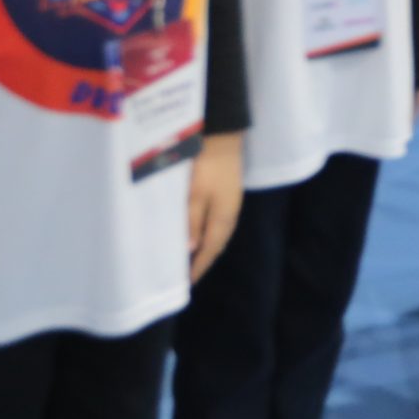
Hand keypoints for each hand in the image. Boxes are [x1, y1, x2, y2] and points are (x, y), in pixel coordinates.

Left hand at [187, 134, 244, 283]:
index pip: (210, 250)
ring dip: (206, 247)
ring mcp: (230, 202)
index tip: (187, 283)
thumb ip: (192, 221)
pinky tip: (199, 231)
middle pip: (216, 244)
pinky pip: (218, 222)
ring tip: (191, 257)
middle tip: (187, 274)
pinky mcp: (227, 192)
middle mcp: (230, 214)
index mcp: (223, 218)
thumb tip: (191, 249)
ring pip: (217, 233)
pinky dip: (208, 232)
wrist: (223, 135)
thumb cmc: (206, 165)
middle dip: (203, 260)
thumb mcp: (195, 194)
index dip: (198, 267)